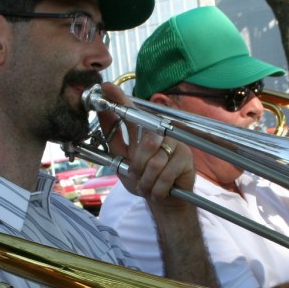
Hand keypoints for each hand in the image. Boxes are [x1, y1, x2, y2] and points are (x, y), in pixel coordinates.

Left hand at [96, 83, 193, 205]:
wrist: (163, 200)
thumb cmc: (143, 178)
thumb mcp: (121, 159)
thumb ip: (113, 136)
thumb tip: (102, 111)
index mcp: (143, 130)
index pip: (131, 111)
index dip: (119, 99)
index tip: (107, 87)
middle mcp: (161, 132)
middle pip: (147, 141)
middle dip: (138, 165)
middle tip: (137, 176)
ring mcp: (176, 143)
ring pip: (156, 162)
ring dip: (147, 180)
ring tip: (147, 186)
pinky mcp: (186, 158)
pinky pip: (166, 174)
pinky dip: (157, 188)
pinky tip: (157, 191)